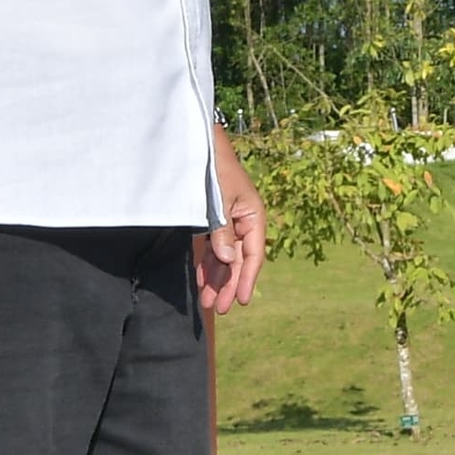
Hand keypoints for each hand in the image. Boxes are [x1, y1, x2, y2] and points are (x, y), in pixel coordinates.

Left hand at [199, 127, 266, 314]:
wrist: (201, 145)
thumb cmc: (215, 169)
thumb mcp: (220, 201)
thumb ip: (222, 232)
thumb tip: (226, 261)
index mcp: (254, 217)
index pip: (252, 255)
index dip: (247, 279)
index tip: (241, 301)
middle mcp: (243, 222)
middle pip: (238, 261)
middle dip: (229, 285)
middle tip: (220, 309)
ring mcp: (228, 222)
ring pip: (225, 258)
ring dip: (217, 279)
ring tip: (208, 301)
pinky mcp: (212, 220)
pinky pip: (213, 248)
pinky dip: (208, 265)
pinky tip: (203, 280)